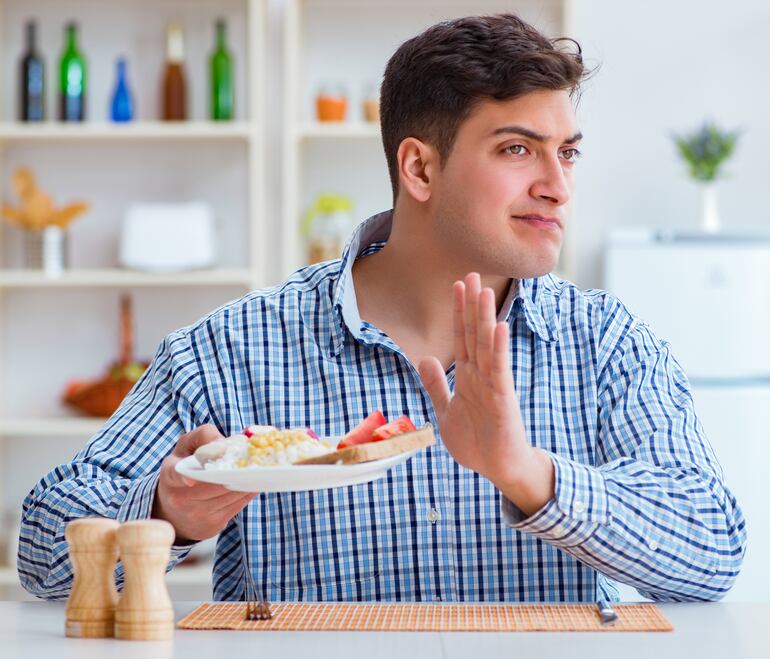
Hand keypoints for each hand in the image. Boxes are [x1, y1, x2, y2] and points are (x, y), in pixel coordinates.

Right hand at [152, 424, 257, 541]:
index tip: (191, 480)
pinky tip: (253, 483)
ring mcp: (196, 514)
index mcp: (170, 475)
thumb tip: (224, 442)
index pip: (174, 475)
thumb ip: (204, 436)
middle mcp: (180, 498)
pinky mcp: (212, 526)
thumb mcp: (186, 448)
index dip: (183, 478)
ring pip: (230, 494)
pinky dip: (247, 492)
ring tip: (258, 470)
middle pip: (215, 484)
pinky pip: (237, 505)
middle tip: (254, 460)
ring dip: (247, 481)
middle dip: (236, 471)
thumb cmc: (184, 469)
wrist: (174, 512)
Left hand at [418, 273, 553, 515]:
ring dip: (485, 318)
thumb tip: (424, 358)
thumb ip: (436, 384)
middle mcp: (481, 375)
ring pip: (486, 345)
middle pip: (475, 333)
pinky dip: (498, 348)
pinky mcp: (502, 398)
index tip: (456, 286)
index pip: (462, 337)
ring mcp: (493, 384)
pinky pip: (499, 369)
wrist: (498, 468)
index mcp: (468, 376)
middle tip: (470, 275)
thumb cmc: (477, 441)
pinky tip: (498, 327)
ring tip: (484, 292)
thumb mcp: (446, 410)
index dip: (458, 312)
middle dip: (471, 305)